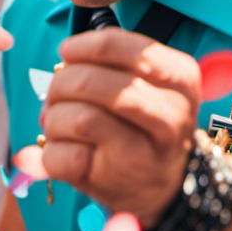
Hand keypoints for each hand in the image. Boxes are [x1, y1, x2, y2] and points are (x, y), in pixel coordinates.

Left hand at [42, 29, 200, 229]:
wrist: (164, 185)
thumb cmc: (146, 122)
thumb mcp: (148, 82)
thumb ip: (112, 62)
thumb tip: (65, 56)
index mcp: (179, 76)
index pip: (114, 45)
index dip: (81, 46)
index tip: (67, 52)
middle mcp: (172, 113)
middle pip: (88, 82)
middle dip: (60, 85)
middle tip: (56, 95)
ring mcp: (145, 150)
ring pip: (79, 118)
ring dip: (55, 118)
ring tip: (59, 124)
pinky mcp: (117, 180)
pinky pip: (66, 156)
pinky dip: (52, 152)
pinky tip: (65, 150)